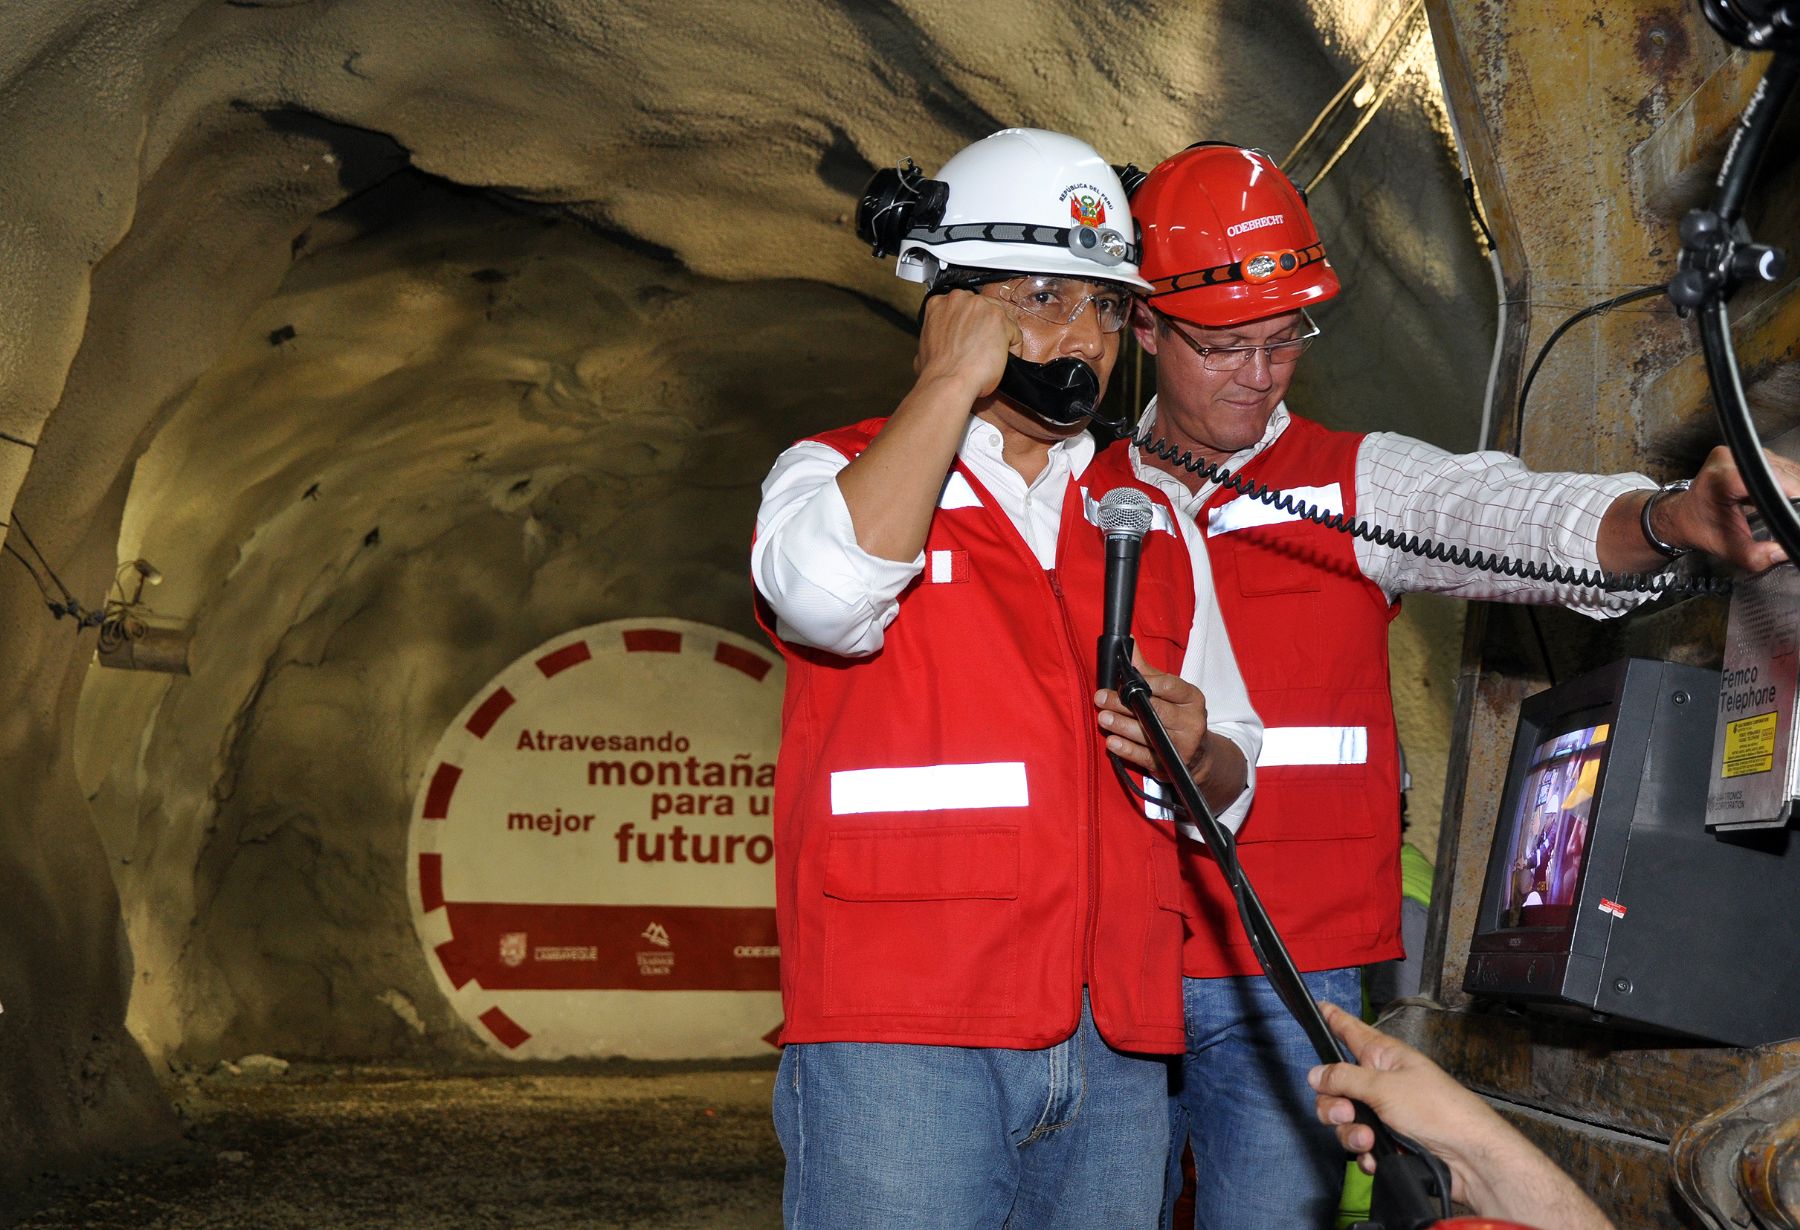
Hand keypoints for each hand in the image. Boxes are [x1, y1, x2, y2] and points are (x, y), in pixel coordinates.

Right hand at [914, 290, 1019, 402]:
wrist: (948, 381)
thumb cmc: (937, 371)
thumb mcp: (926, 347)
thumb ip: (937, 336)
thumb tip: (942, 344)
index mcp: (938, 304)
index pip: (963, 308)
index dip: (970, 325)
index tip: (973, 337)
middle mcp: (958, 298)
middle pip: (983, 308)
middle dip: (985, 327)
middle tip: (984, 348)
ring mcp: (979, 305)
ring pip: (1000, 318)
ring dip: (1000, 336)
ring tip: (993, 356)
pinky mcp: (997, 317)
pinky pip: (1014, 332)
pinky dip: (1012, 347)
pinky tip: (1002, 360)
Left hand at [1094, 647, 1209, 775]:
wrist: (1196, 756)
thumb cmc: (1177, 715)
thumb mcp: (1169, 692)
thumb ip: (1147, 671)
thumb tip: (1128, 645)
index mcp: (1192, 699)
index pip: (1170, 686)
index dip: (1145, 682)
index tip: (1123, 680)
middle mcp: (1191, 722)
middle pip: (1156, 710)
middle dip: (1125, 703)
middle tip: (1101, 697)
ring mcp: (1182, 745)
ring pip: (1148, 733)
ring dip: (1121, 725)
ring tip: (1102, 717)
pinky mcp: (1170, 765)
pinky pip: (1145, 757)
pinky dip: (1126, 749)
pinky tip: (1111, 741)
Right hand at [1307, 1003, 1611, 1228]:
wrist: (1467, 1157)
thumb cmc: (1437, 1110)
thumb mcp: (1383, 1087)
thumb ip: (1344, 1078)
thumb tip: (1315, 1074)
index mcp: (1383, 1056)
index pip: (1350, 1030)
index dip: (1333, 1018)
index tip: (1317, 1005)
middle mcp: (1380, 1082)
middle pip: (1336, 1086)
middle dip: (1333, 1103)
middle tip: (1345, 1112)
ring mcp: (1384, 1113)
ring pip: (1346, 1119)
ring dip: (1351, 1133)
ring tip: (1368, 1140)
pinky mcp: (1389, 1142)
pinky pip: (1361, 1145)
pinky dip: (1365, 1154)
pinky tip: (1376, 1158)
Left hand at [1658, 445, 1799, 571]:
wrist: (1682, 515)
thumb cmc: (1700, 528)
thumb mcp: (1727, 548)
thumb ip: (1755, 555)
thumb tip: (1784, 552)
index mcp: (1722, 477)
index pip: (1770, 480)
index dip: (1791, 495)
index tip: (1796, 513)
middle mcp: (1730, 459)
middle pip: (1781, 473)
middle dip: (1793, 495)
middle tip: (1792, 516)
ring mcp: (1739, 454)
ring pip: (1784, 468)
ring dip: (1791, 488)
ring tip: (1787, 508)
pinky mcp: (1746, 454)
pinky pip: (1778, 466)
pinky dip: (1785, 482)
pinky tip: (1781, 497)